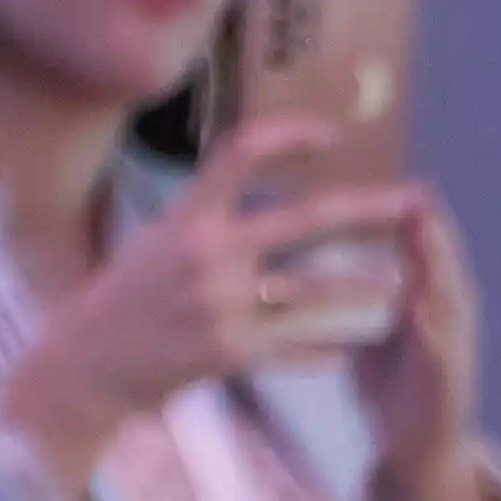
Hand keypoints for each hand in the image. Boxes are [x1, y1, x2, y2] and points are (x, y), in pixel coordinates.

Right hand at [0, 117, 423, 477]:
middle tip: (411, 202)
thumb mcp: (155, 239)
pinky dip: (328, 347)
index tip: (332, 136)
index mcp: (188, 216)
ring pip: (316, 292)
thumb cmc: (123, 298)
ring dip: (364, 286)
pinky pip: (297, 348)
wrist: (88, 364)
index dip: (290, 136)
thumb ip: (205, 213)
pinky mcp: (231, 353)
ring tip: (401, 282)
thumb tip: (246, 180)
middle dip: (365, 209)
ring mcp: (223, 305)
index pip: (243, 152)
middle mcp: (209, 253)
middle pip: (304, 220)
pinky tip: (355, 347)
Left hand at [352, 189, 497, 500]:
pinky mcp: (449, 387)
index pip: (420, 248)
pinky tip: (421, 305)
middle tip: (419, 191)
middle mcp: (448, 320)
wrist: (419, 457)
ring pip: (450, 298)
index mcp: (428, 302)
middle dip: (431, 228)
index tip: (395, 182)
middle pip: (442, 263)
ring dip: (440, 264)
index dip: (408, 214)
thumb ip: (358, 296)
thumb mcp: (375, 333)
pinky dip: (433, 326)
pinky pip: (442, 351)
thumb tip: (315, 258)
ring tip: (428, 232)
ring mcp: (454, 352)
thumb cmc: (395, 394)